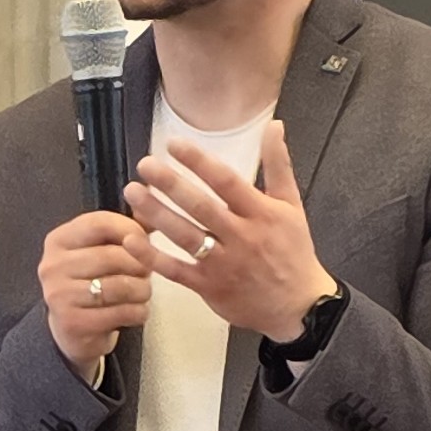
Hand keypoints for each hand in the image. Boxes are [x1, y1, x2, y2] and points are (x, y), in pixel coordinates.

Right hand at [40, 209, 153, 371]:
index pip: (100, 222)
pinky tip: (136, 311)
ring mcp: (59, 296)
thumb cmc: (93, 281)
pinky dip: (139, 312)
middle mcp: (52, 265)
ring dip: (142, 290)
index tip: (145, 241)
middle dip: (140, 265)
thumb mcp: (103, 249)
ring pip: (120, 286)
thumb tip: (153, 197)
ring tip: (143, 292)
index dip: (131, 230)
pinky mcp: (72, 323)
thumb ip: (128, 227)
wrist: (72, 328)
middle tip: (146, 272)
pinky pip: (122, 313)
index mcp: (58, 240)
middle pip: (113, 256)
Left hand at [128, 122, 335, 340]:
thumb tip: (274, 126)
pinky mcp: (208, 286)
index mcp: (260, 213)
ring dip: (156, 213)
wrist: (298, 305)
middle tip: (145, 165)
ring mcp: (222, 263)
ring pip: (184, 236)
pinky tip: (131, 240)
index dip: (199, 162)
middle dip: (170, 184)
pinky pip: (175, 271)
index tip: (174, 145)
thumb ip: (278, 165)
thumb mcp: (291, 205)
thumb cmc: (293, 251)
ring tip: (132, 192)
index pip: (226, 181)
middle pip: (200, 207)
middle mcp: (240, 236)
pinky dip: (152, 257)